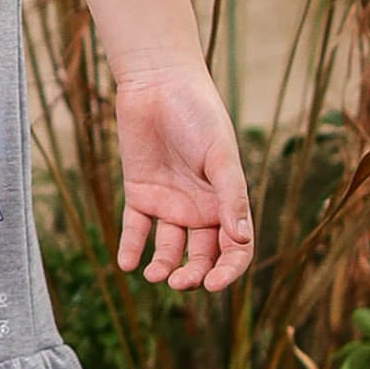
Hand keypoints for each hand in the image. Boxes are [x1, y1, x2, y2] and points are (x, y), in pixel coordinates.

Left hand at [114, 67, 253, 292]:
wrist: (158, 84)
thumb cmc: (199, 114)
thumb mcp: (221, 155)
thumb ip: (231, 196)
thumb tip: (242, 238)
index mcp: (227, 202)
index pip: (235, 249)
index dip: (228, 271)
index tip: (214, 284)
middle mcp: (200, 208)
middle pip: (201, 256)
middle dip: (194, 274)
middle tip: (180, 282)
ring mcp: (169, 203)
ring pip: (168, 249)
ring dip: (163, 266)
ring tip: (154, 274)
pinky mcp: (140, 194)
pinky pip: (136, 229)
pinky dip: (131, 248)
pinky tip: (127, 263)